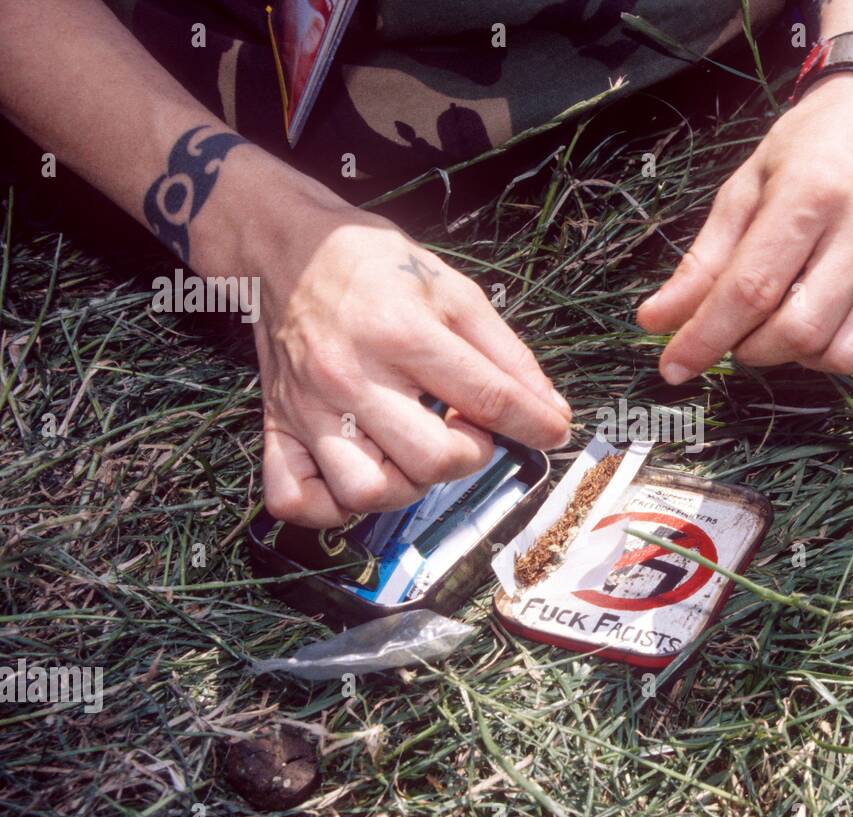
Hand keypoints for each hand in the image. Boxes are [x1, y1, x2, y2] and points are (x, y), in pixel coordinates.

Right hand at [250, 205, 570, 526]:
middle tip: (466, 428)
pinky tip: (361, 476)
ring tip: (413, 451)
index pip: (487, 399)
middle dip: (469, 455)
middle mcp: (351, 376)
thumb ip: (508, 354)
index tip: (552, 431)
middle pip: (431, 460)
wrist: (288, 249)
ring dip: (406, 485)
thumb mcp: (454, 292)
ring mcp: (308, 408)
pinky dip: (329, 507)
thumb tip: (552, 411)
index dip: (534, 424)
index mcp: (401, 333)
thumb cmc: (376, 268)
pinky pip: (295, 499)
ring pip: (367, 491)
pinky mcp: (276, 426)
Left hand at [637, 72, 852, 379]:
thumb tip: (656, 321)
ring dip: (797, 356)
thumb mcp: (743, 188)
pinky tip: (826, 308)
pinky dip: (839, 343)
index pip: (751, 290)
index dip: (706, 338)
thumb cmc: (807, 147)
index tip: (673, 366)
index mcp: (811, 194)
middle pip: (798, 333)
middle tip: (737, 330)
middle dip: (751, 350)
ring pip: (843, 354)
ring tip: (782, 321)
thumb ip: (703, 260)